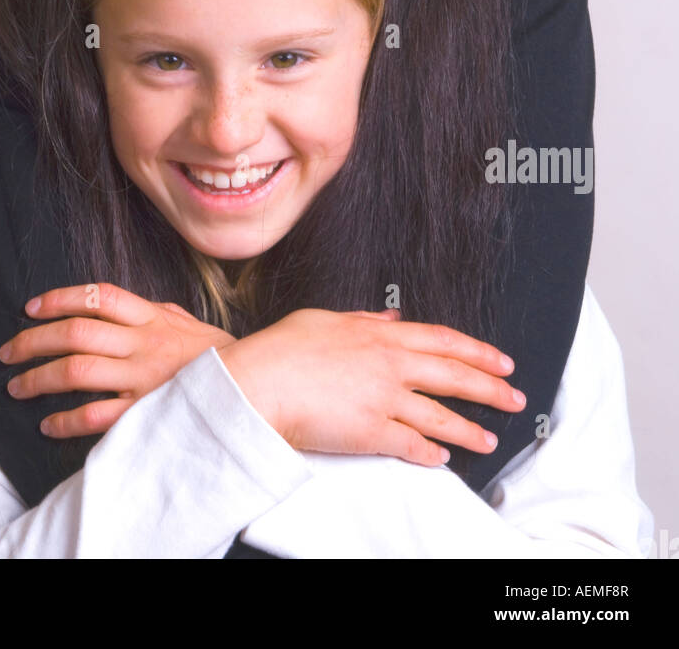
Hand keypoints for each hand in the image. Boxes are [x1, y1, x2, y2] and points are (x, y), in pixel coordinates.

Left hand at [0, 282, 235, 438]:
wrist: (255, 390)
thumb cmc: (221, 358)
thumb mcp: (190, 323)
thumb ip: (159, 312)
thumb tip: (132, 305)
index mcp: (152, 318)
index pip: (99, 296)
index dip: (60, 298)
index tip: (31, 308)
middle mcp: (143, 343)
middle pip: (76, 332)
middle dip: (34, 340)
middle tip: (8, 350)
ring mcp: (143, 379)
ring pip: (77, 371)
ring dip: (39, 378)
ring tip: (17, 386)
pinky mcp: (145, 413)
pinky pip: (96, 416)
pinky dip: (66, 420)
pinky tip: (49, 423)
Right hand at [220, 307, 525, 465]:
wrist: (261, 381)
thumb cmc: (285, 349)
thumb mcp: (326, 320)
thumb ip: (366, 319)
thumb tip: (393, 317)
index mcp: (382, 335)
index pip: (445, 340)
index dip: (479, 351)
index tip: (502, 361)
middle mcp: (391, 365)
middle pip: (455, 377)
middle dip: (491, 389)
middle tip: (515, 399)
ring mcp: (384, 400)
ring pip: (441, 417)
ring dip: (469, 430)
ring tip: (489, 440)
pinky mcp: (371, 432)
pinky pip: (412, 446)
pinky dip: (431, 455)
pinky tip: (442, 460)